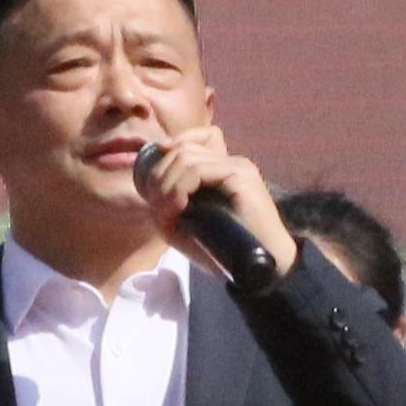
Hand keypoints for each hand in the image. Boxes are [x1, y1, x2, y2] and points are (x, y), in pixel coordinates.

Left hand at [132, 119, 288, 284]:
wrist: (256, 265)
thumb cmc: (222, 250)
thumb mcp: (185, 228)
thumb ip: (167, 207)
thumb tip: (149, 193)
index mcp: (220, 169)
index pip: (191, 140)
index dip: (166, 155)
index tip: (153, 187)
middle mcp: (230, 162)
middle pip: (183, 147)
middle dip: (160, 175)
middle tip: (159, 206)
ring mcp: (236, 166)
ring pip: (186, 157)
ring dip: (168, 184)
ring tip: (169, 210)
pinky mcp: (240, 175)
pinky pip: (199, 170)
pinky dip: (180, 186)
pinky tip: (178, 206)